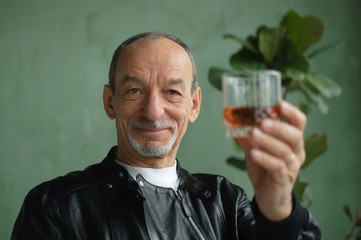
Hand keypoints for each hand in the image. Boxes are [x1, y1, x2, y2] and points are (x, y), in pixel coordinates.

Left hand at [236, 101, 306, 220]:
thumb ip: (247, 136)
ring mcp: (292, 167)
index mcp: (292, 141)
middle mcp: (297, 152)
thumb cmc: (265, 169)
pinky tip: (254, 153)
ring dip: (269, 142)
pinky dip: (265, 159)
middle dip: (279, 127)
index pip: (299, 122)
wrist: (268, 197)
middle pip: (295, 136)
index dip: (292, 112)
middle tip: (263, 122)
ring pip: (285, 152)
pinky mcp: (283, 180)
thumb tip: (232, 121)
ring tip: (254, 134)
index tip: (279, 103)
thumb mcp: (255, 149)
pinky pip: (277, 168)